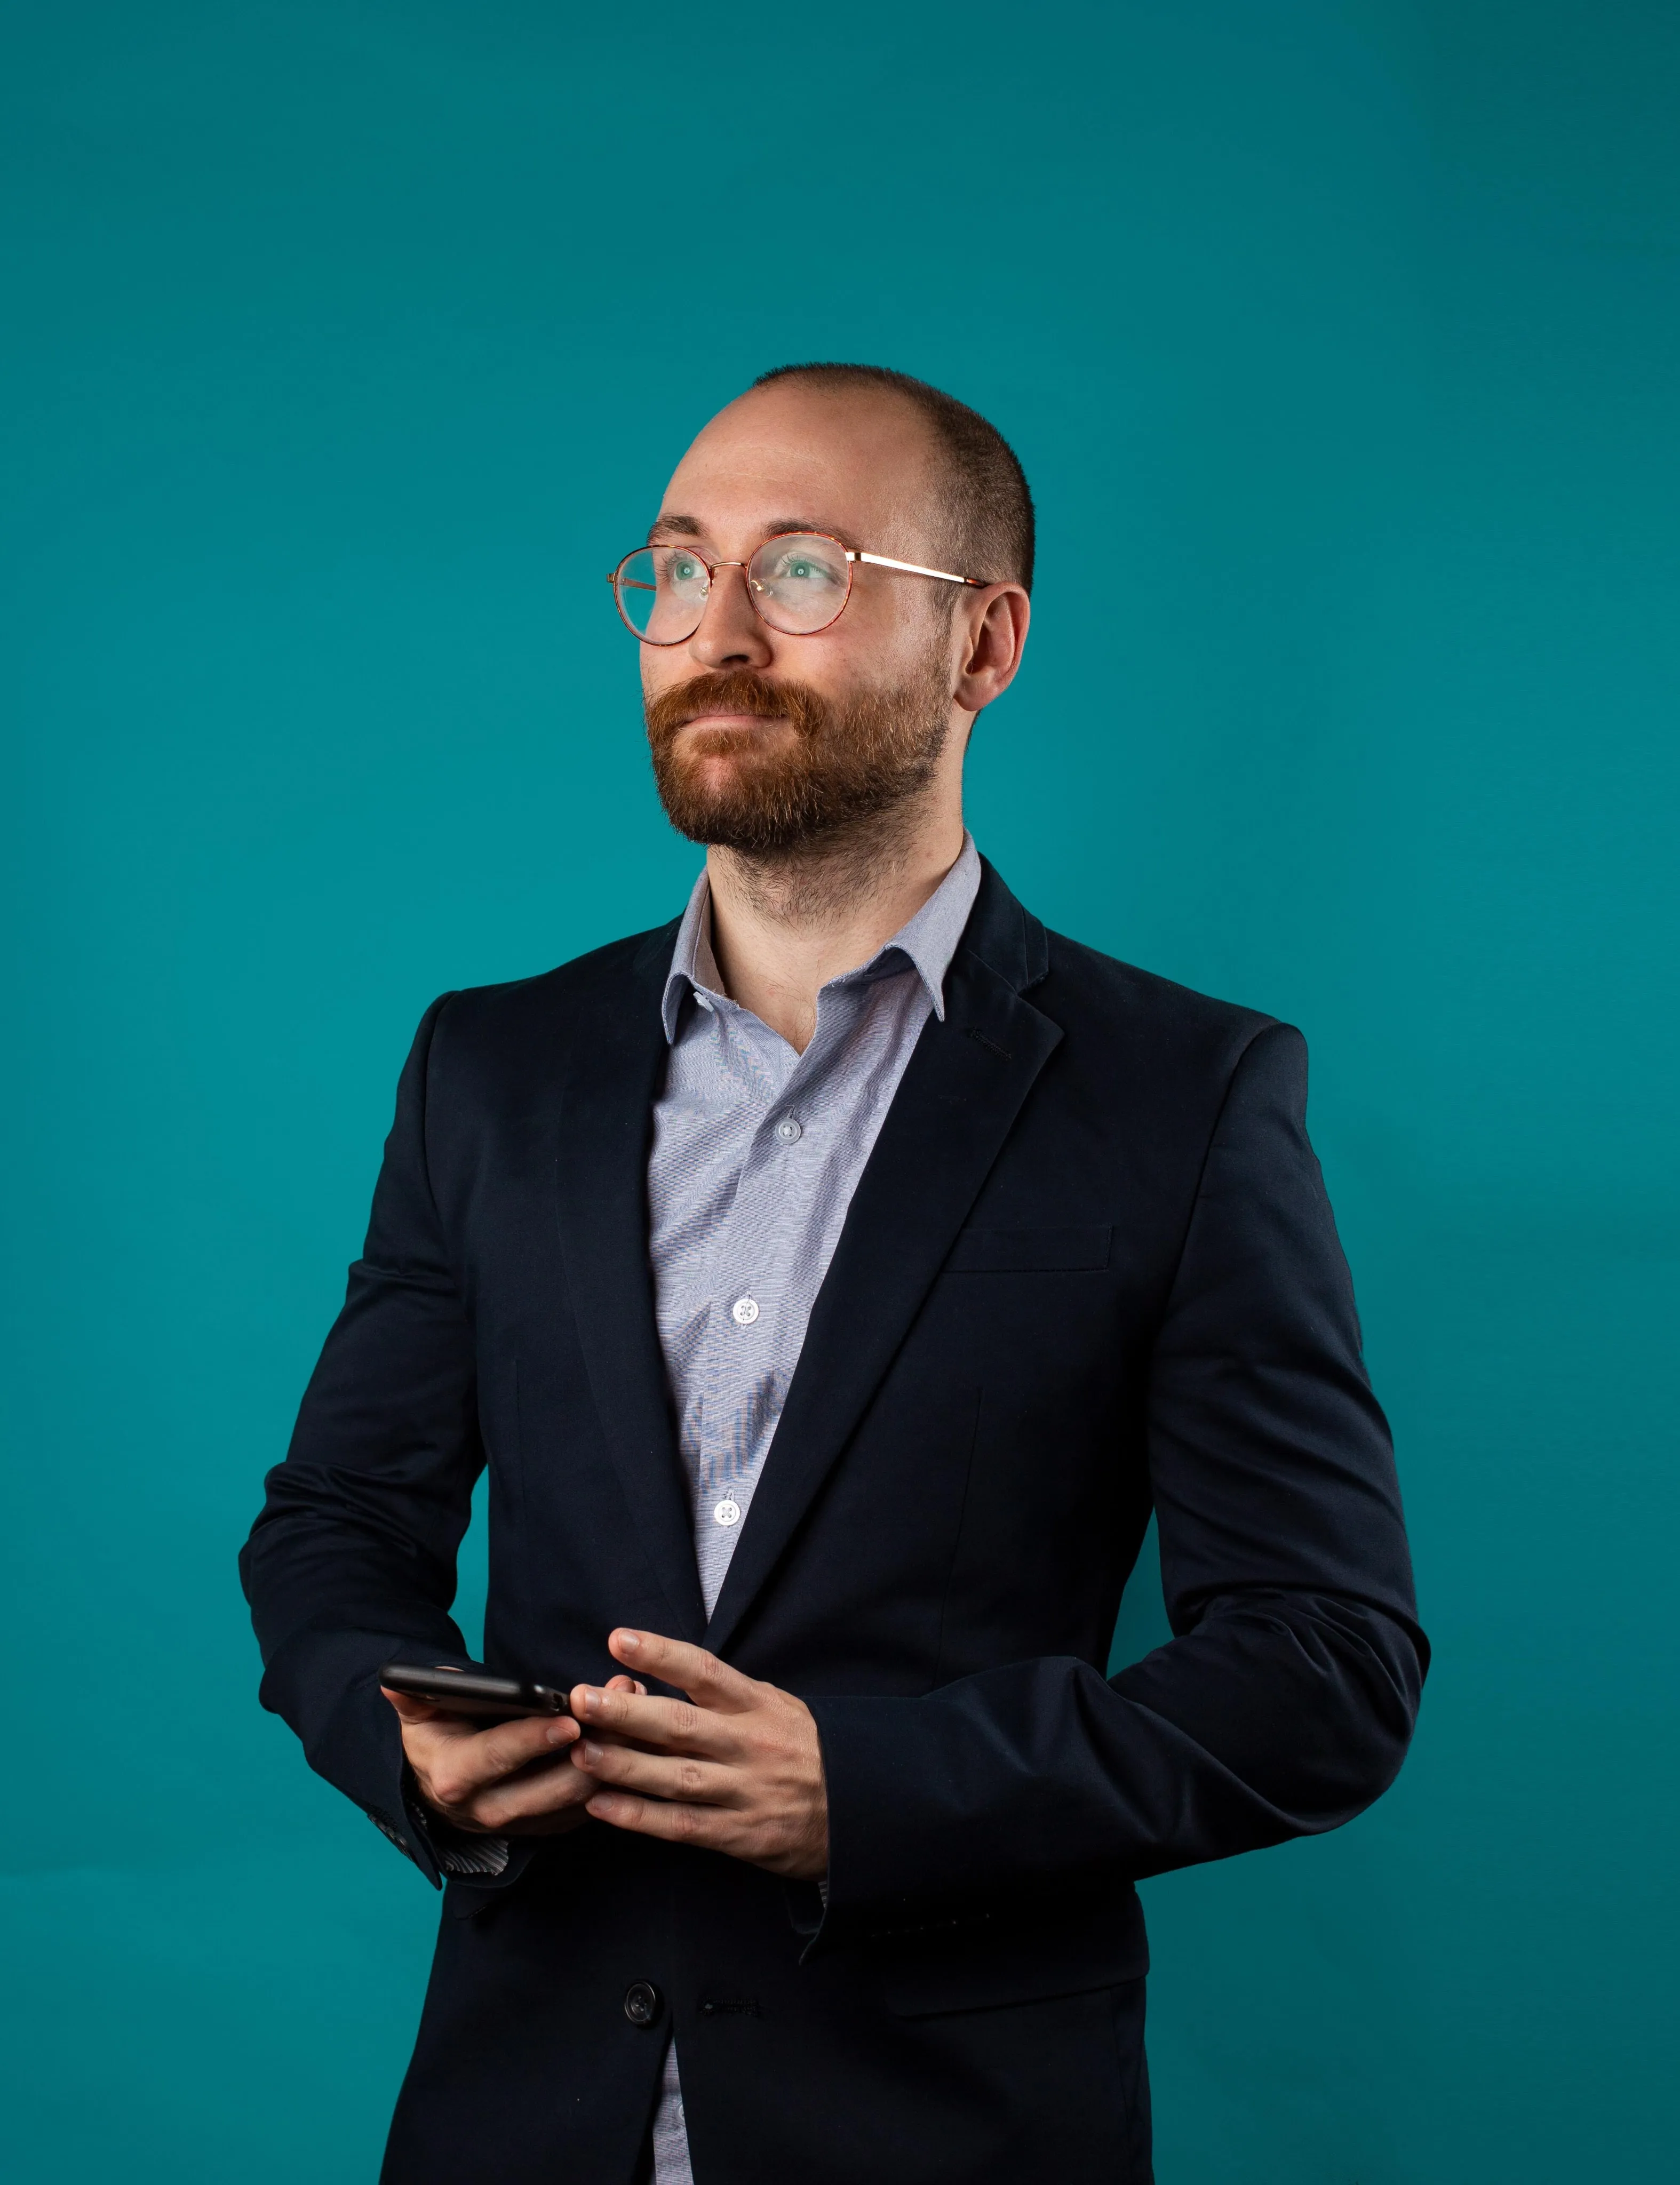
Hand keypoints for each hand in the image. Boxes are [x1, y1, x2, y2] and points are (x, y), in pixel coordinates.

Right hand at [382, 1674, 645, 1835]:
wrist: (443, 1783)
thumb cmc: (438, 1735)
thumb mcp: (420, 1714)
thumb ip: (413, 1696)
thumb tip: (398, 1683)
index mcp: (455, 1779)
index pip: (497, 1759)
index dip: (533, 1740)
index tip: (569, 1721)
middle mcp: (489, 1810)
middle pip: (550, 1787)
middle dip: (592, 1747)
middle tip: (623, 1704)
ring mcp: (523, 1824)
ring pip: (577, 1798)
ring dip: (613, 1755)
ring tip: (638, 1709)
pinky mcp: (550, 1827)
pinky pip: (589, 1806)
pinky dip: (616, 1773)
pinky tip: (638, 1735)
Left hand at [567, 1630, 828, 1880]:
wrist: (860, 1809)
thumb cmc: (805, 1750)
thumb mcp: (777, 1708)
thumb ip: (724, 1698)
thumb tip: (656, 1680)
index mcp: (758, 1705)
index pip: (703, 1672)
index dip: (660, 1654)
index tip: (618, 1639)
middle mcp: (750, 1744)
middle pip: (680, 1726)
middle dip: (626, 1713)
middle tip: (580, 1699)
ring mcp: (745, 1791)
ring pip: (675, 1777)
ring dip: (623, 1766)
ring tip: (580, 1751)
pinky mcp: (740, 1835)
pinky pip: (682, 1825)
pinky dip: (640, 1818)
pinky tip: (602, 1807)